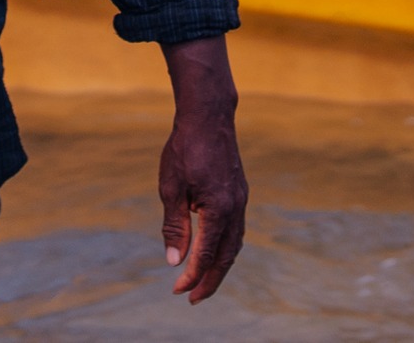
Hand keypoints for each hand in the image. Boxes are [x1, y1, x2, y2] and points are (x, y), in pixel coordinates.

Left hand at [159, 35, 246, 303]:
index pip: (207, 253)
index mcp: (220, 209)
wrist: (208, 116)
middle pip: (227, 256)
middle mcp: (236, 209)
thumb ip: (175, 225)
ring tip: (202, 281)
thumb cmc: (185, 148)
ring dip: (219, 266)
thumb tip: (174, 261)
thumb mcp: (171, 187)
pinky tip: (212, 250)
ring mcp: (241, 201)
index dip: (193, 275)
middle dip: (209, 280)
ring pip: (234, 245)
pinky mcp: (239, 193)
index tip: (177, 290)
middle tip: (192, 298)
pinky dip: (225, 247)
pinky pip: (235, 230)